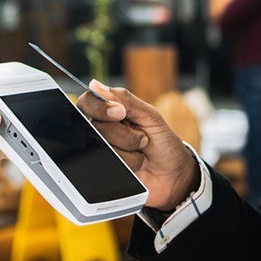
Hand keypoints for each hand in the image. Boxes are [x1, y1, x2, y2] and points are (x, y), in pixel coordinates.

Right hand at [74, 81, 198, 209]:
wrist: (173, 174)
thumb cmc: (162, 142)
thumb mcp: (150, 116)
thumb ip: (125, 100)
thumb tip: (95, 86)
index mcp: (110, 111)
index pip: (87, 102)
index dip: (100, 107)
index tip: (121, 113)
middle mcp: (101, 130)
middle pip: (95, 126)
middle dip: (125, 134)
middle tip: (142, 138)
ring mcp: (101, 151)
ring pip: (102, 147)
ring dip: (130, 151)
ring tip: (140, 152)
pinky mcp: (103, 170)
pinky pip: (107, 164)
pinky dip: (129, 164)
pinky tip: (136, 165)